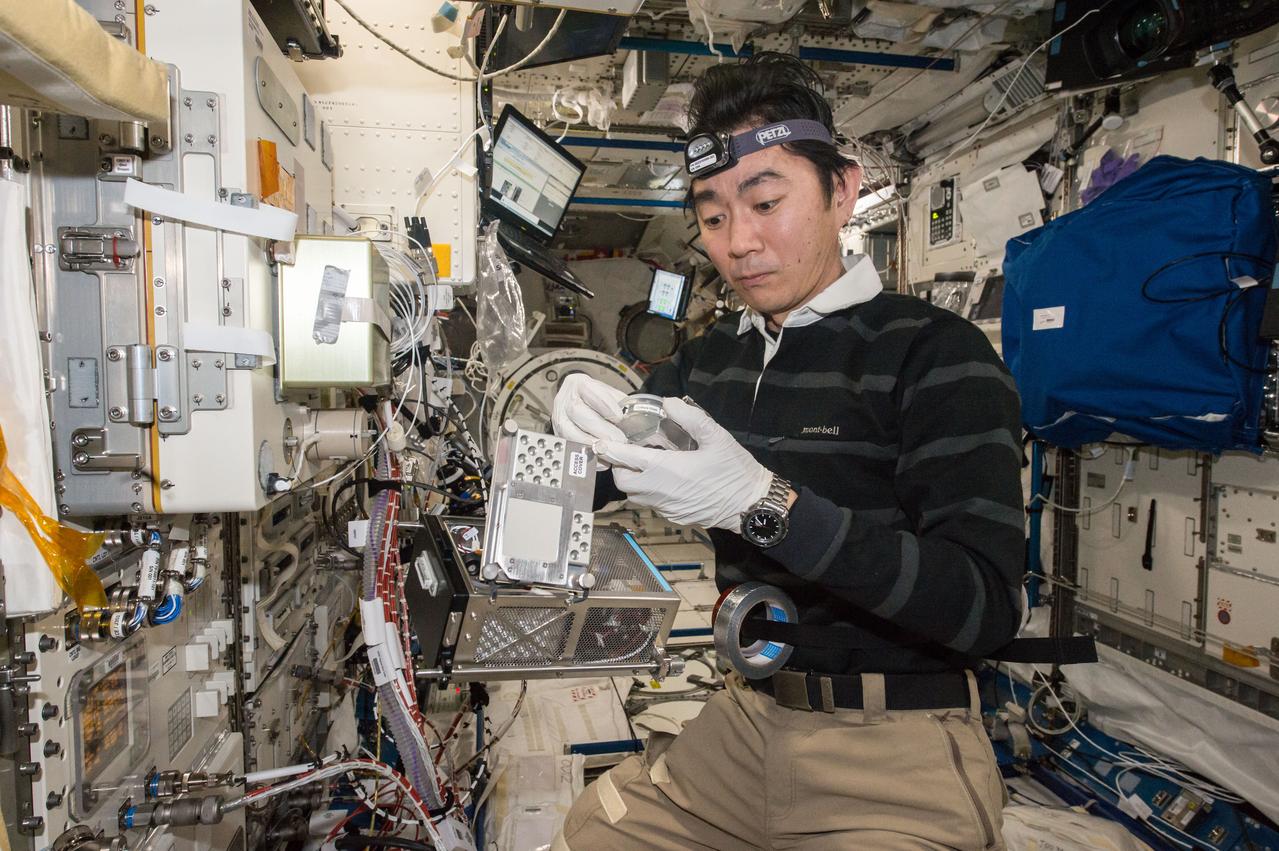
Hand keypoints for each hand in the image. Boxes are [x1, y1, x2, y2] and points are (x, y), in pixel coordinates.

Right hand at [552, 374, 627, 468]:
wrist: (578, 404)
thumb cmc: (596, 400)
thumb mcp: (610, 395)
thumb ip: (621, 405)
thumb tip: (636, 421)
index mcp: (578, 384)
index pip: (589, 390)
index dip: (605, 404)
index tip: (619, 417)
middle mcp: (564, 399)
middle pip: (577, 411)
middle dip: (601, 428)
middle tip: (619, 439)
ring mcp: (559, 418)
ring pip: (569, 431)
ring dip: (592, 444)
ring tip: (610, 451)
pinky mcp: (558, 435)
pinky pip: (569, 447)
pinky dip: (586, 456)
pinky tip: (600, 460)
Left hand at [595, 397, 772, 533]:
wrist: (752, 506)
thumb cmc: (736, 471)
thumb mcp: (717, 436)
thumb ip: (690, 417)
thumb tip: (669, 402)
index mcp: (668, 470)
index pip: (627, 459)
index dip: (610, 449)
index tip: (599, 442)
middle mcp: (661, 491)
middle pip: (623, 481)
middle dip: (619, 466)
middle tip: (628, 451)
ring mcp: (666, 507)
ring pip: (634, 495)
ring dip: (633, 479)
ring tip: (645, 463)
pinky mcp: (674, 517)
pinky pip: (651, 503)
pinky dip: (648, 490)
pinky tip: (664, 478)